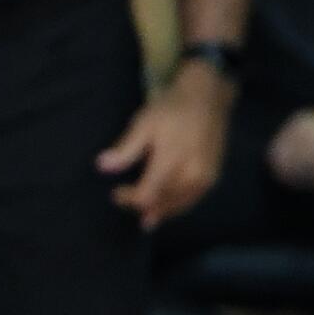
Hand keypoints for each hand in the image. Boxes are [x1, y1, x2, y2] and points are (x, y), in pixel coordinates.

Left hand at [97, 62, 233, 224]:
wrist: (208, 99)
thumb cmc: (172, 109)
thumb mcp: (144, 123)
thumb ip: (126, 149)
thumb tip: (101, 167)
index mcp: (171, 162)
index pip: (146, 195)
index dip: (129, 199)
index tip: (115, 193)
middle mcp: (190, 176)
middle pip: (162, 204)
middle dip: (142, 207)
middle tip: (126, 201)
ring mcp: (204, 180)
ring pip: (177, 207)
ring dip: (159, 211)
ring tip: (145, 215)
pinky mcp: (212, 180)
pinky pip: (191, 201)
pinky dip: (175, 206)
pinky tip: (165, 206)